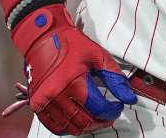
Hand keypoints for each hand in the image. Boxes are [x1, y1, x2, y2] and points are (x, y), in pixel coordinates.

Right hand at [3, 5, 136, 134]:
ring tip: (95, 118)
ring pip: (70, 128)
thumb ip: (115, 78)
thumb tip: (129, 97)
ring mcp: (44, 102)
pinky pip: (54, 127)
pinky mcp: (36, 104)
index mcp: (73, 82)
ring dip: (86, 126)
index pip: (98, 109)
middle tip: (109, 115)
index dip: (112, 111)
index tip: (117, 107)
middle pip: (85, 122)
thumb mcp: (98, 56)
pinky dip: (68, 128)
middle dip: (101, 121)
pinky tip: (77, 120)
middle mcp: (57, 95)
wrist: (42, 38)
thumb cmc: (68, 44)